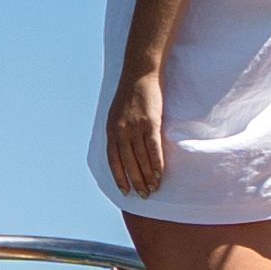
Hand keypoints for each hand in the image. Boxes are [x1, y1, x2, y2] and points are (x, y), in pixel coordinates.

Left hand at [105, 77, 167, 200]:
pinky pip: (153, 148)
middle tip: (143, 195)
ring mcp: (135, 127)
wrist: (140, 74)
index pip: (113, 160)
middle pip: (128, 163)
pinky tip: (159, 174)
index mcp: (111, 131)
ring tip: (153, 189)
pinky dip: (156, 163)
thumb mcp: (117, 114)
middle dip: (136, 181)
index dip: (119, 177)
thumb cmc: (130, 94)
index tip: (125, 190)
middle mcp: (121, 132)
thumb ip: (119, 132)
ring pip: (141, 158)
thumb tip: (122, 150)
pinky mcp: (150, 122)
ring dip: (147, 176)